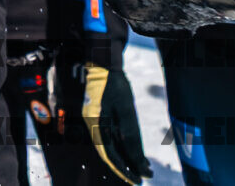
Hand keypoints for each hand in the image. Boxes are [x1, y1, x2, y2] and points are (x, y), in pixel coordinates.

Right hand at [55, 45, 148, 182]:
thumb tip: (138, 157)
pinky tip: (132, 151)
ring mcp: (93, 119)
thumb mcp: (126, 108)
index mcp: (96, 123)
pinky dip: (120, 146)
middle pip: (109, 153)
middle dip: (125, 167)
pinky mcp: (97, 115)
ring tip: (141, 168)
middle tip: (142, 178)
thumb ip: (130, 133)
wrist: (102, 60)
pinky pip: (108, 136)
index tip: (139, 179)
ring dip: (124, 158)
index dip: (125, 169)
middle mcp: (92, 124)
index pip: (110, 154)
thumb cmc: (115, 81)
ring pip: (109, 146)